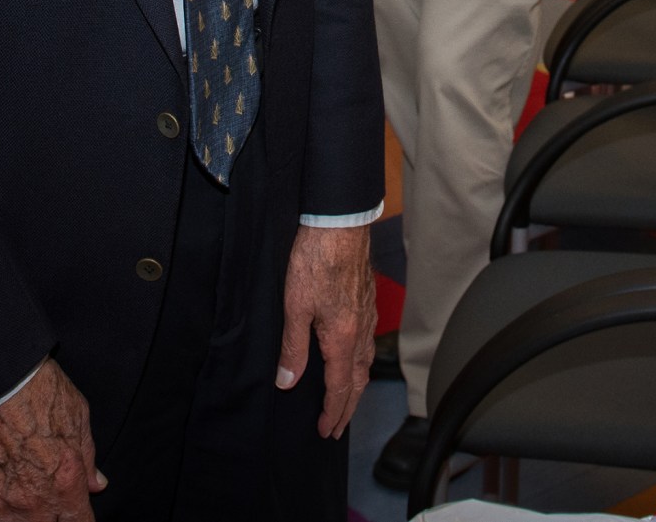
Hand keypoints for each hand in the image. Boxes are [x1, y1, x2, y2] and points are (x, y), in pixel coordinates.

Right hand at [0, 358, 103, 521]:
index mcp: (66, 482)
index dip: (80, 520)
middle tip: (48, 502)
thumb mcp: (78, 416)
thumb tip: (97, 484)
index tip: (75, 514)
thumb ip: (87, 457)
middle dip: (52, 519)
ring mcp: (0, 508)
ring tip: (24, 505)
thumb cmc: (36, 393)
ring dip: (23, 521)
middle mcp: (35, 504)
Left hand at [276, 224, 375, 437]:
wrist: (339, 224)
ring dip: (356, 385)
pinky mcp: (367, 299)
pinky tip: (353, 355)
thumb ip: (292, 348)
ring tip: (347, 398)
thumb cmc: (316, 260)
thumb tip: (288, 381)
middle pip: (358, 379)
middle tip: (337, 427)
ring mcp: (367, 314)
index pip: (340, 387)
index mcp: (343, 337)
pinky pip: (368, 341)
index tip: (325, 430)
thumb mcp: (294, 307)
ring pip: (366, 360)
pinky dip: (360, 361)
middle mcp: (361, 330)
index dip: (332, 412)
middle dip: (348, 407)